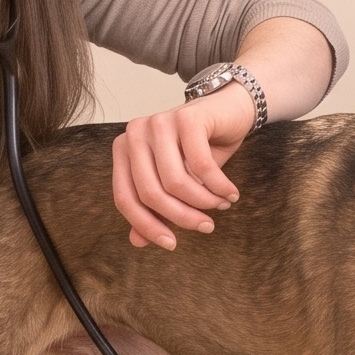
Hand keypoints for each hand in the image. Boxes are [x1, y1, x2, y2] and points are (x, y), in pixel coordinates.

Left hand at [112, 88, 253, 248]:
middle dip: (181, 217)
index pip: (125, 198)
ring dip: (203, 201)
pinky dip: (218, 186)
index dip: (146, 226)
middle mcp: (135, 133)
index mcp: (124, 150)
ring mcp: (159, 122)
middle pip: (149, 193)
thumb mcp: (177, 182)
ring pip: (175, 182)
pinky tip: (230, 193)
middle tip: (206, 227)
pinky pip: (201, 165)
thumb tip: (137, 242)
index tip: (171, 244)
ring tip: (221, 206)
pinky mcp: (186, 117)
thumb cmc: (201, 148)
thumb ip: (155, 209)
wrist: (230, 110)